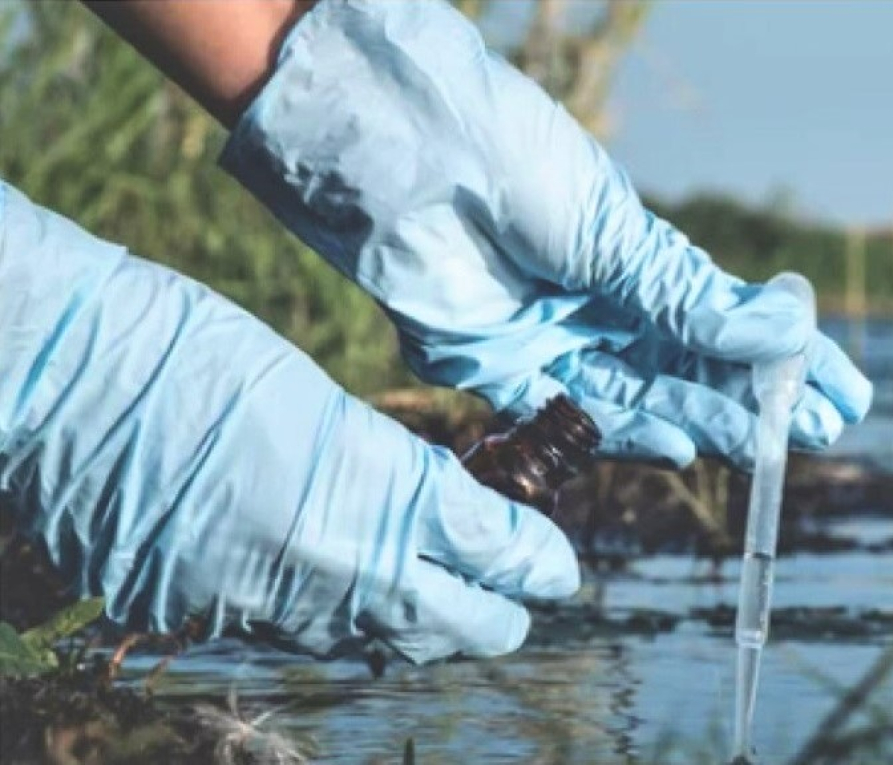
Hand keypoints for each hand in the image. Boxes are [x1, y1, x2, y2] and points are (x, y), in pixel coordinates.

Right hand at [0, 183, 577, 661]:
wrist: (63, 379)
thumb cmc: (194, 353)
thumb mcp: (322, 402)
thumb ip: (394, 472)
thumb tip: (447, 514)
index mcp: (380, 496)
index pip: (499, 554)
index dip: (540, 562)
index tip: (558, 565)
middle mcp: (336, 572)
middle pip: (461, 629)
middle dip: (501, 611)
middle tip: (514, 582)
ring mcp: (269, 608)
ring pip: (385, 645)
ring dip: (425, 621)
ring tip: (440, 586)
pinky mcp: (208, 619)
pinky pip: (305, 639)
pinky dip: (342, 619)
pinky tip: (345, 586)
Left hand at [220, 0, 871, 468]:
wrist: (404, 153)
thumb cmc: (513, 162)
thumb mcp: (615, 233)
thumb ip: (689, 299)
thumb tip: (789, 330)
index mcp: (633, 258)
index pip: (727, 321)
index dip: (787, 359)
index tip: (844, 390)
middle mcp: (599, 304)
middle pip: (693, 370)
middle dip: (759, 401)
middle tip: (820, 432)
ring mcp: (553, 340)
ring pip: (646, 399)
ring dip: (708, 423)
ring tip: (768, 445)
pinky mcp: (499, 371)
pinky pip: (575, 416)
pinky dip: (630, 434)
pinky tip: (684, 447)